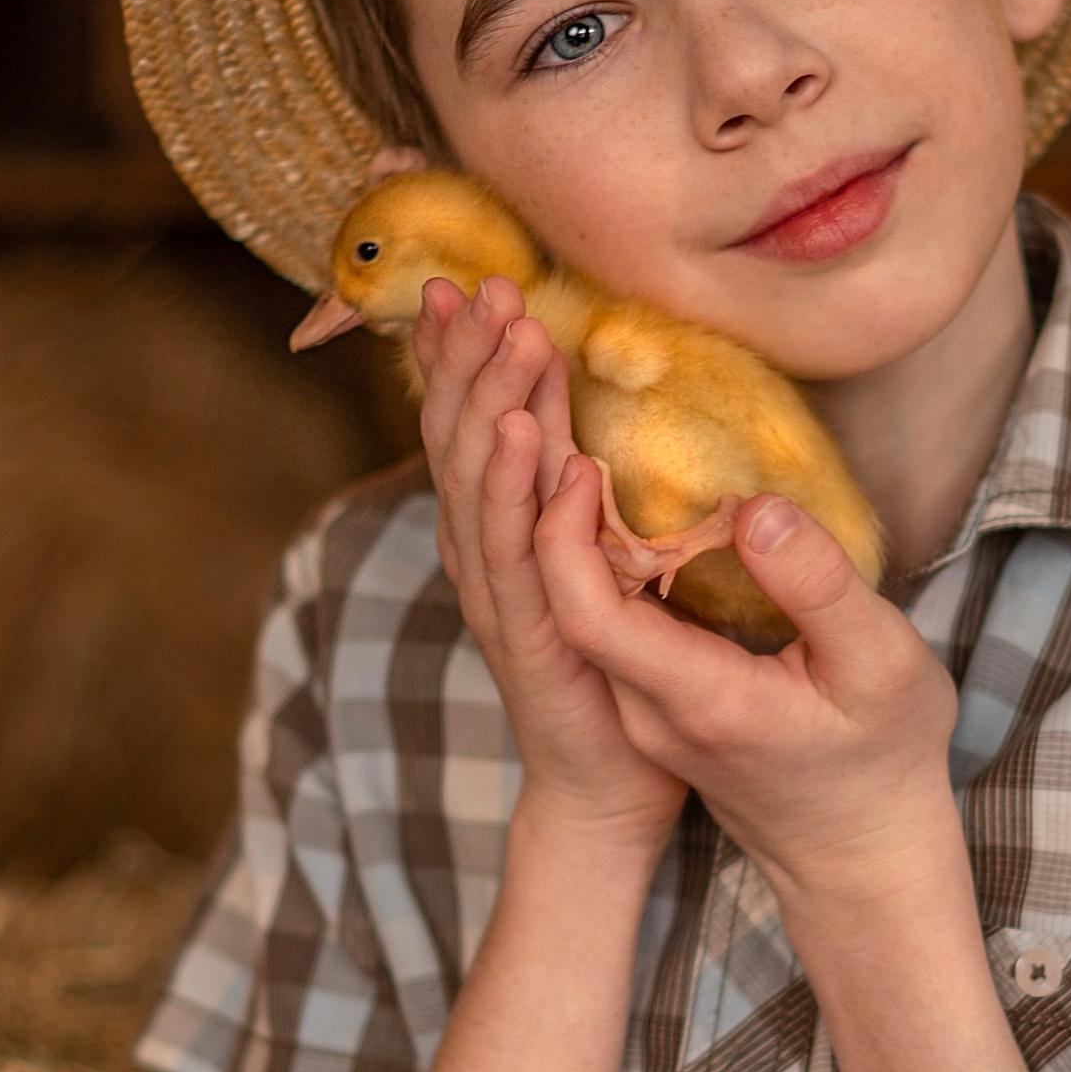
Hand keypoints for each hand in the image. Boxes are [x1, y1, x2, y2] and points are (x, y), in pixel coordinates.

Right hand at [413, 279, 685, 865]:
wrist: (608, 788)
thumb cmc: (611, 674)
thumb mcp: (595, 565)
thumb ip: (582, 498)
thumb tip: (589, 423)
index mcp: (496, 534)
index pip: (468, 427)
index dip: (458, 357)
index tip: (467, 282)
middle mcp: (482, 557)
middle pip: (460, 440)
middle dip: (467, 359)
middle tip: (481, 284)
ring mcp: (499, 597)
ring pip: (479, 485)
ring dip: (493, 402)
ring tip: (510, 335)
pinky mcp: (528, 639)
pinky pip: (520, 554)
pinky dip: (524, 491)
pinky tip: (539, 438)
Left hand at [532, 468, 963, 914]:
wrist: (863, 855)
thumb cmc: (885, 761)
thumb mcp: (882, 667)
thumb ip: (819, 587)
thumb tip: (753, 508)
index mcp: (700, 700)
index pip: (589, 616)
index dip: (567, 534)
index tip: (584, 460)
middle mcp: (651, 711)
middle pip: (565, 606)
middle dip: (551, 511)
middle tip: (566, 424)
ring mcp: (646, 713)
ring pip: (580, 613)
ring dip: (571, 532)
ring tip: (584, 448)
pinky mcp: (655, 704)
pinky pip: (607, 624)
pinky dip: (600, 559)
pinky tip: (621, 502)